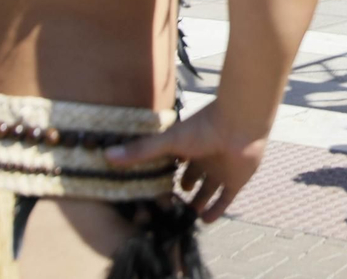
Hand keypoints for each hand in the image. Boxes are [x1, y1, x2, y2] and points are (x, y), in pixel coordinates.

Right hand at [106, 103, 265, 222]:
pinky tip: (204, 221)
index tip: (150, 194)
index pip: (173, 165)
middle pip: (190, 179)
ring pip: (207, 191)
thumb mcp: (169, 142)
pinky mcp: (236, 181)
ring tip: (184, 218)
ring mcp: (220, 170)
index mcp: (187, 147)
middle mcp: (203, 158)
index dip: (162, 178)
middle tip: (167, 208)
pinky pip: (225, 200)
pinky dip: (216, 210)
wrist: (240, 124)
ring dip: (197, 204)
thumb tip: (106, 154)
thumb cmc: (203, 128)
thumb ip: (141, 151)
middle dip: (181, 192)